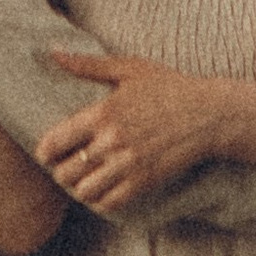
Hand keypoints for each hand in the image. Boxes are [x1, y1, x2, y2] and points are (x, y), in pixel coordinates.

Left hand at [36, 49, 228, 213]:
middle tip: (67, 168)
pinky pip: (109, 203)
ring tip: (85, 180)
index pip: (55, 142)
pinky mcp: (145, 182)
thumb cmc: (170, 87)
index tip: (48, 153)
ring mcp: (129, 165)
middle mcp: (112, 142)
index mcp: (103, 113)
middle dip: (61, 172)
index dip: (45, 152)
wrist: (210, 114)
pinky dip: (100, 201)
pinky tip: (104, 191)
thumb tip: (53, 52)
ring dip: (80, 188)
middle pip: (66, 172)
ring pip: (84, 192)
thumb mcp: (129, 69)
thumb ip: (87, 65)